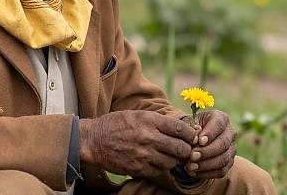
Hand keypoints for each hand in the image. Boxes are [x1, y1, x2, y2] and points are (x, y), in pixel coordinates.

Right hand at [79, 111, 195, 177]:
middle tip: (184, 150)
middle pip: (180, 148)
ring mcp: (144, 154)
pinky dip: (159, 167)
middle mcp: (148, 136)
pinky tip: (152, 160)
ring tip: (165, 154)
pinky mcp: (139, 168)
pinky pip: (159, 171)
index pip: (180, 128)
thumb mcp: (135, 115)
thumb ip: (156, 121)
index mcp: (148, 119)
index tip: (192, 137)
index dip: (190, 134)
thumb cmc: (115, 125)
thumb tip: (180, 129)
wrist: (94, 140)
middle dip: (186, 150)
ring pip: (171, 162)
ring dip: (172, 160)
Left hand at [185, 110, 235, 178]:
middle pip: (223, 144)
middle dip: (206, 152)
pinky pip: (221, 171)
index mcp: (221, 118)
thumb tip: (196, 135)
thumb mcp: (187, 122)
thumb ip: (190, 126)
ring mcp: (232, 149)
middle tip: (191, 156)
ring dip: (205, 165)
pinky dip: (207, 173)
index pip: (218, 125)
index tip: (199, 141)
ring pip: (223, 159)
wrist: (194, 137)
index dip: (210, 134)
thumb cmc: (190, 126)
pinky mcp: (229, 162)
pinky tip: (193, 172)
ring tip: (189, 166)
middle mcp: (230, 133)